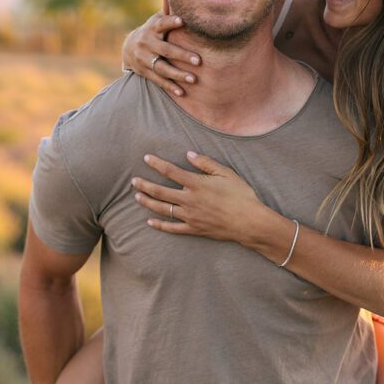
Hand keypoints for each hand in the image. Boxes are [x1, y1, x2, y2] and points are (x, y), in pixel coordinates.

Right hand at [122, 10, 200, 97]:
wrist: (129, 48)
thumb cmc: (153, 32)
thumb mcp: (157, 21)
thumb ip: (168, 12)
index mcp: (152, 29)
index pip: (161, 24)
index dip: (170, 22)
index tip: (181, 21)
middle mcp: (147, 44)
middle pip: (165, 50)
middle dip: (182, 55)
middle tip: (199, 61)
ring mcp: (144, 59)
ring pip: (162, 68)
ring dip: (178, 74)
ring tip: (193, 79)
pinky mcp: (145, 72)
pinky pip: (158, 80)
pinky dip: (170, 87)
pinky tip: (182, 92)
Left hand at [133, 151, 264, 243]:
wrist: (249, 222)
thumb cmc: (240, 195)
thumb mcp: (226, 173)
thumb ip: (206, 163)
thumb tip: (189, 154)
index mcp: (196, 184)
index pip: (171, 172)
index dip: (157, 164)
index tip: (146, 158)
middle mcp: (189, 200)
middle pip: (161, 192)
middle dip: (145, 185)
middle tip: (134, 180)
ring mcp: (190, 216)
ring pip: (163, 209)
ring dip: (148, 203)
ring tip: (137, 197)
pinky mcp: (194, 229)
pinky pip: (173, 228)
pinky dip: (160, 225)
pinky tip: (150, 221)